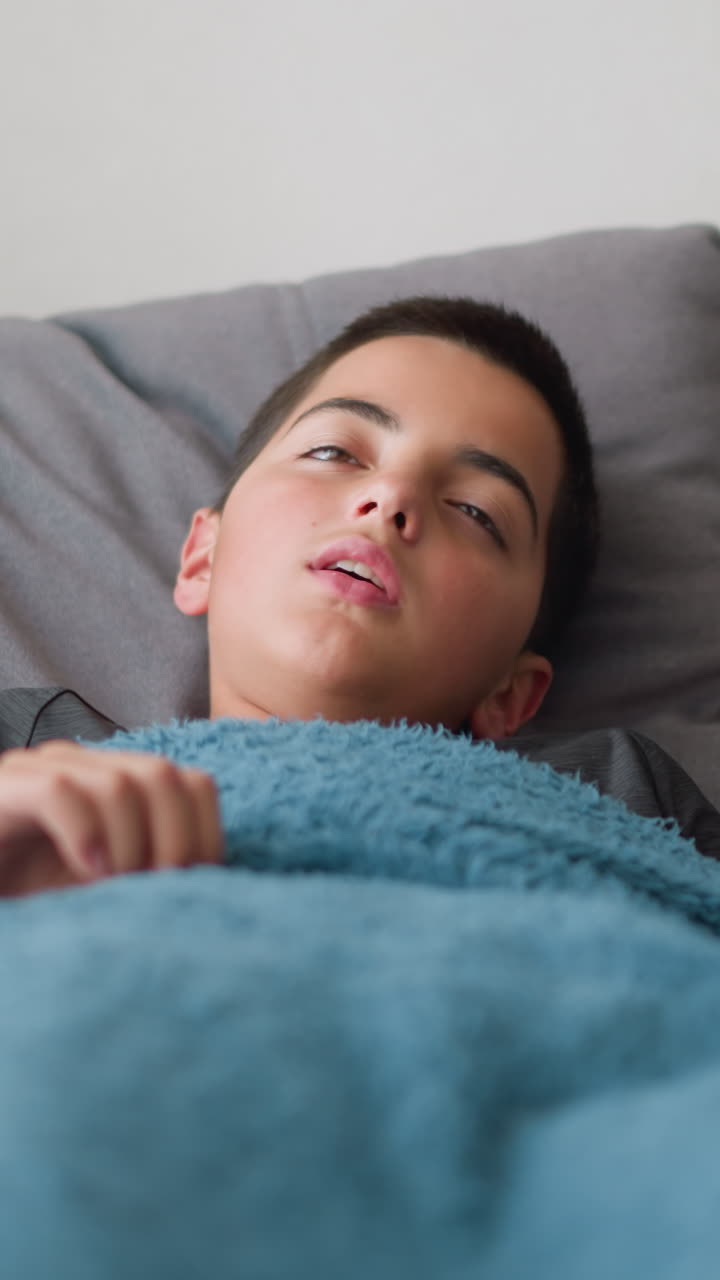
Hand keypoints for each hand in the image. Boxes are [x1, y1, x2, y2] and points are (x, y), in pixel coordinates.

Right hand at [0, 741, 222, 897]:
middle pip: (163, 777)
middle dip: (175, 841)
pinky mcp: (4, 788)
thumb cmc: (33, 898)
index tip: (197, 887)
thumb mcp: (104, 888)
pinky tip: (90, 871)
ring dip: (134, 845)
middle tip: (159, 891)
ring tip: (121, 888)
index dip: (205, 834)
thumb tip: (211, 885)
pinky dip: (87, 833)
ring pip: (120, 784)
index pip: (191, 783)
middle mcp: (83, 765)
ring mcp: (39, 770)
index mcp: (117, 782)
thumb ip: (149, 872)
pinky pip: (61, 792)